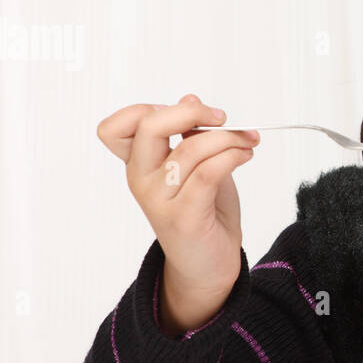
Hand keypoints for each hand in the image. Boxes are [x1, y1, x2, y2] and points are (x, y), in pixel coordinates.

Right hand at [96, 93, 261, 334]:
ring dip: (229, 138)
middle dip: (191, 112)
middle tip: (222, 118)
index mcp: (139, 165)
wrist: (210, 265)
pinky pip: (209, 172)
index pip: (115, 128)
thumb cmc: (204, 212)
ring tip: (247, 141)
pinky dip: (232, 156)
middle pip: (148, 126)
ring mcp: (160, 200)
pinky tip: (245, 155)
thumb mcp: (196, 166)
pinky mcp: (184, 217)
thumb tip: (189, 97)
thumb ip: (189, 135)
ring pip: (192, 148)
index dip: (146, 109)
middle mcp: (141, 180)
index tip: (185, 113)